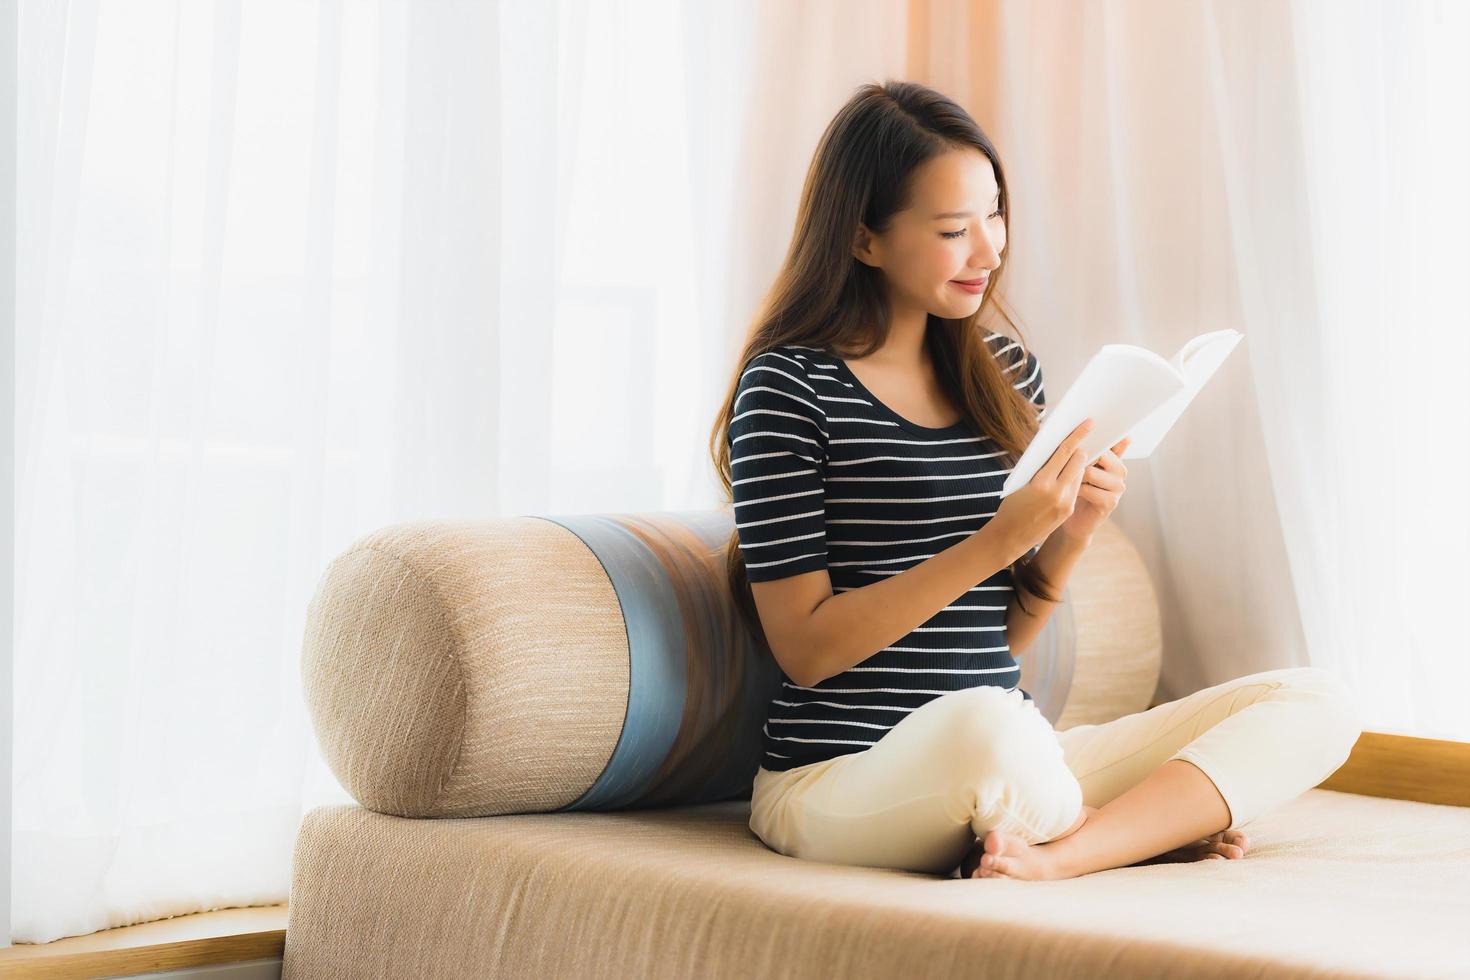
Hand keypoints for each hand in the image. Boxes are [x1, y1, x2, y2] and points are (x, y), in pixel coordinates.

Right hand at [990, 417, 1094, 560]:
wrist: (1010, 536)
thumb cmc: (1010, 505)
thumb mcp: (1021, 482)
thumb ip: (1040, 467)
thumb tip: (1056, 451)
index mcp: (1042, 482)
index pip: (1065, 453)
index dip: (1078, 436)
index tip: (1089, 424)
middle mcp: (1057, 493)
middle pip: (1078, 462)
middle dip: (1079, 450)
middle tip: (1080, 441)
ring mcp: (1065, 503)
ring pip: (1078, 475)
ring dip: (1076, 466)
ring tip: (1072, 460)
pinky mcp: (1067, 511)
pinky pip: (1074, 489)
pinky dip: (1071, 480)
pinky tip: (1066, 477)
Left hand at [1057, 436, 1129, 543]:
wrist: (1071, 520)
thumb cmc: (1071, 489)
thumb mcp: (1078, 466)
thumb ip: (1084, 450)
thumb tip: (1089, 428)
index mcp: (1115, 459)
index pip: (1110, 443)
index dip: (1096, 440)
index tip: (1087, 429)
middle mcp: (1120, 472)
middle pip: (1101, 456)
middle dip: (1083, 458)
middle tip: (1070, 465)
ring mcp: (1118, 488)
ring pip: (1092, 473)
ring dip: (1076, 476)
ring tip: (1069, 481)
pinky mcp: (1111, 502)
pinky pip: (1090, 490)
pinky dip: (1077, 490)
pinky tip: (1072, 493)